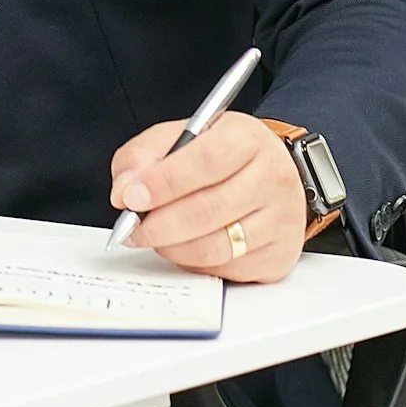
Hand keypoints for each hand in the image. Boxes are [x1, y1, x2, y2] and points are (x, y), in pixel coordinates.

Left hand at [109, 113, 306, 284]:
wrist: (274, 173)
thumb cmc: (224, 155)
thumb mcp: (182, 136)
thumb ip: (144, 156)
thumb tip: (124, 191)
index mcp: (247, 139)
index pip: (206, 160)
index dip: (163, 182)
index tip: (131, 198)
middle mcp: (272, 178)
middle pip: (209, 209)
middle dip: (159, 225)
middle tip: (132, 228)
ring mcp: (281, 220)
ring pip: (216, 247)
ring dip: (173, 247)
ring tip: (155, 237)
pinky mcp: (279, 255)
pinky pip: (227, 270)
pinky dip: (195, 263)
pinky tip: (186, 247)